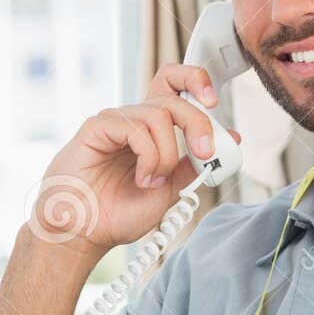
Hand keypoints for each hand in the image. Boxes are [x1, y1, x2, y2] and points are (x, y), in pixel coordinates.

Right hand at [29, 64, 239, 254]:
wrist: (83, 233)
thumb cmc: (115, 214)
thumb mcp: (169, 190)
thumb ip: (193, 164)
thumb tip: (230, 139)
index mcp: (150, 130)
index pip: (174, 85)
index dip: (197, 81)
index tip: (214, 104)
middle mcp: (133, 120)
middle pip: (174, 97)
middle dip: (199, 123)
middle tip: (205, 153)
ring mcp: (114, 122)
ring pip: (159, 115)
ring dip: (167, 154)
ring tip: (153, 181)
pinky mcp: (96, 128)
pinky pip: (136, 128)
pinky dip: (149, 156)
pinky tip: (141, 178)